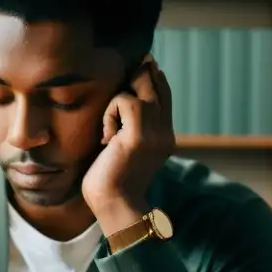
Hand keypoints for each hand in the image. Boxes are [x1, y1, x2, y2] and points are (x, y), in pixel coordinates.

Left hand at [81, 55, 174, 228]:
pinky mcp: (139, 136)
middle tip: (134, 69)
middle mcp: (165, 132)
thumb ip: (129, 127)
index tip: (146, 65)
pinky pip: (125, 101)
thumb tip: (121, 99)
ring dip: (118, 100)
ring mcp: (155, 134)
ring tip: (110, 128)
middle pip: (157, 85)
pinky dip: (110, 113)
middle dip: (142, 72)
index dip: (154, 78)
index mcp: (164, 136)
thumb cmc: (110, 180)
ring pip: (141, 88)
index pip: (164, 95)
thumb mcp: (124, 148)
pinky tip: (106, 138)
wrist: (114, 206)